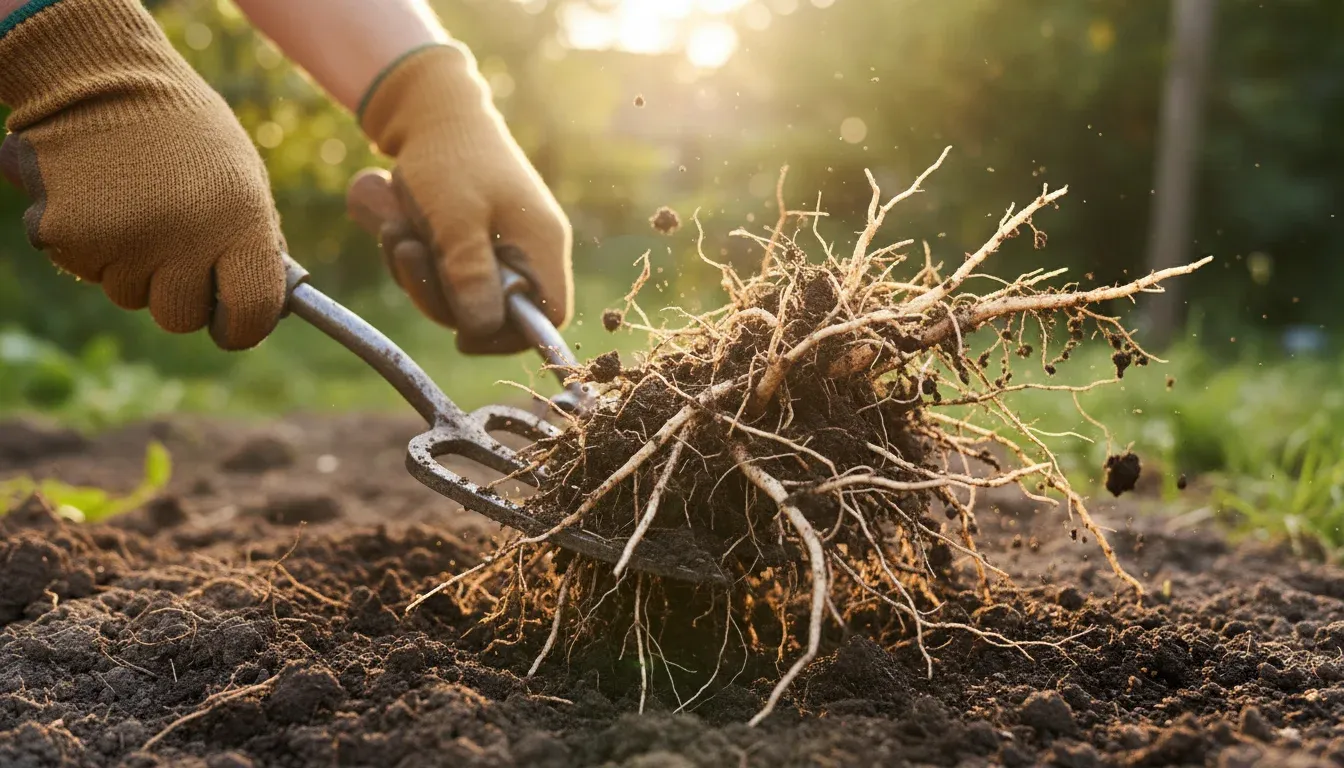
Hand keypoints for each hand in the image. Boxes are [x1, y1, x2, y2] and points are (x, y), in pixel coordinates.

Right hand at [0, 0, 285, 350]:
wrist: (102, 75)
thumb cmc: (186, 131)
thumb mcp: (242, 177)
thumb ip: (254, 240)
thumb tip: (266, 304)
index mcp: (241, 220)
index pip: (252, 310)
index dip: (244, 328)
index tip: (234, 325)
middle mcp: (186, 237)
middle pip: (181, 317)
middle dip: (178, 294)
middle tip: (171, 247)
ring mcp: (124, 239)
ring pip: (129, 295)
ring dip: (132, 265)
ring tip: (134, 204)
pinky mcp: (67, 235)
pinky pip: (84, 269)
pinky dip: (89, 245)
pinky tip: (98, 199)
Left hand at [359, 43, 572, 353]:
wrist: (428, 110)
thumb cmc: (448, 157)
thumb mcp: (455, 217)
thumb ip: (469, 275)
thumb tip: (480, 332)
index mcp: (541, 245)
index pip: (548, 318)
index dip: (510, 336)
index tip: (462, 335)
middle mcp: (528, 250)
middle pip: (493, 313)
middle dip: (440, 294)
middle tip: (408, 252)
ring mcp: (500, 246)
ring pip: (459, 296)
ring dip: (418, 273)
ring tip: (398, 228)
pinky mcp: (471, 240)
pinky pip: (442, 275)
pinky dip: (415, 259)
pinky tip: (398, 225)